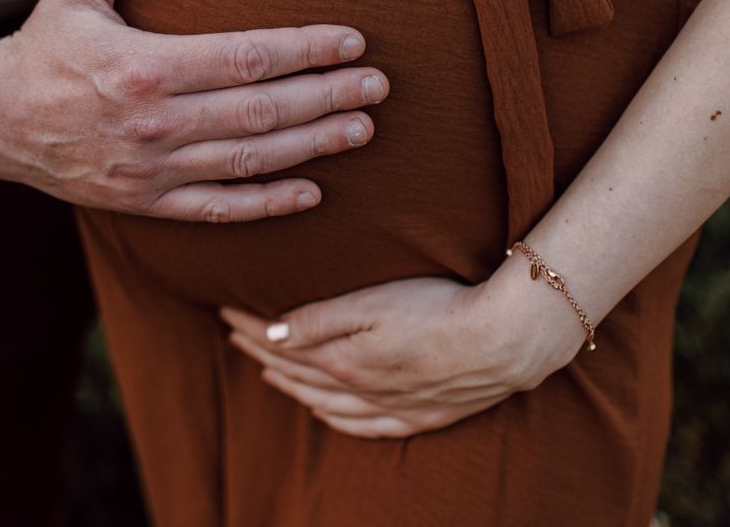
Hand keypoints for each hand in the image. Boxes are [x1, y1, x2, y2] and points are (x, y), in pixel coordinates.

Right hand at [0, 0, 388, 221]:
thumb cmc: (44, 44)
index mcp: (143, 67)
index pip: (246, 58)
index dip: (306, 50)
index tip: (352, 41)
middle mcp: (153, 124)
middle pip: (262, 112)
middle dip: (328, 97)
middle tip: (379, 86)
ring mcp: (151, 170)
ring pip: (250, 161)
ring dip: (314, 146)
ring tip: (364, 130)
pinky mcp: (146, 202)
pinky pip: (219, 208)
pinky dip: (269, 204)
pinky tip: (312, 192)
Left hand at [220, 261, 587, 437]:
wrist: (503, 342)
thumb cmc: (438, 309)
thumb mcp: (372, 304)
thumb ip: (320, 320)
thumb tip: (270, 336)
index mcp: (344, 359)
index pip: (284, 346)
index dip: (252, 329)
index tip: (226, 312)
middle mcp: (361, 389)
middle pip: (300, 374)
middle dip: (264, 354)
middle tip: (237, 336)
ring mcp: (392, 406)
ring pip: (326, 402)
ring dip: (293, 386)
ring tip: (269, 372)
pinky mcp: (422, 413)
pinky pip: (363, 426)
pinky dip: (335, 419)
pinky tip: (325, 412)